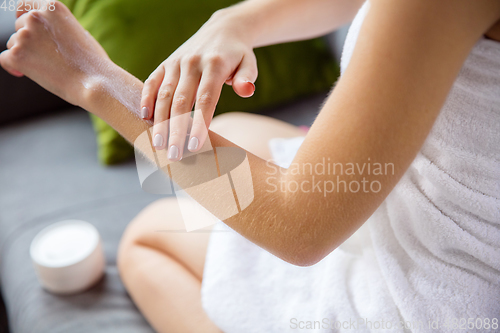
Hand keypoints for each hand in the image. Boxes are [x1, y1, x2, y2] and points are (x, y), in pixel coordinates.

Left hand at [0, 1, 109, 107]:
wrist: (95, 83)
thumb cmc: (93, 63)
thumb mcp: (79, 33)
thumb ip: (59, 28)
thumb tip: (50, 35)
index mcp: (52, 7)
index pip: (24, 6)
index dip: (23, 19)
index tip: (26, 29)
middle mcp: (35, 17)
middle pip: (18, 28)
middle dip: (28, 42)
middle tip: (45, 58)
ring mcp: (25, 35)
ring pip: (13, 44)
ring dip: (25, 55)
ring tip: (48, 68)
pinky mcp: (17, 55)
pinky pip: (5, 59)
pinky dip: (14, 67)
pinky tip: (25, 73)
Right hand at [142, 10, 257, 160]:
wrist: (222, 30)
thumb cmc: (237, 55)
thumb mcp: (249, 63)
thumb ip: (246, 78)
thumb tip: (246, 90)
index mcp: (214, 65)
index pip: (205, 99)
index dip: (199, 124)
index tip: (195, 146)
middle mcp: (192, 63)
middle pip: (182, 102)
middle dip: (177, 130)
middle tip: (174, 155)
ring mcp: (176, 63)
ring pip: (164, 95)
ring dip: (160, 121)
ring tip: (158, 145)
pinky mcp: (166, 63)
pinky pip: (152, 82)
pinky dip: (146, 99)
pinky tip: (145, 118)